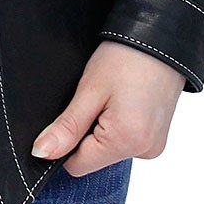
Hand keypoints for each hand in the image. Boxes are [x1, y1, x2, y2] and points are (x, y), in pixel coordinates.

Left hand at [31, 39, 186, 176]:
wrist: (161, 38)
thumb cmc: (127, 57)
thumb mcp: (90, 90)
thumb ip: (66, 127)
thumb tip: (42, 153)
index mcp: (126, 142)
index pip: (78, 166)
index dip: (67, 142)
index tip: (74, 113)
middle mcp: (144, 151)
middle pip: (95, 158)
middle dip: (87, 132)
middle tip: (97, 99)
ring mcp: (153, 146)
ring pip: (109, 150)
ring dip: (103, 129)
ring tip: (113, 97)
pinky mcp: (157, 138)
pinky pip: (126, 142)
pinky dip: (119, 126)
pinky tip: (123, 102)